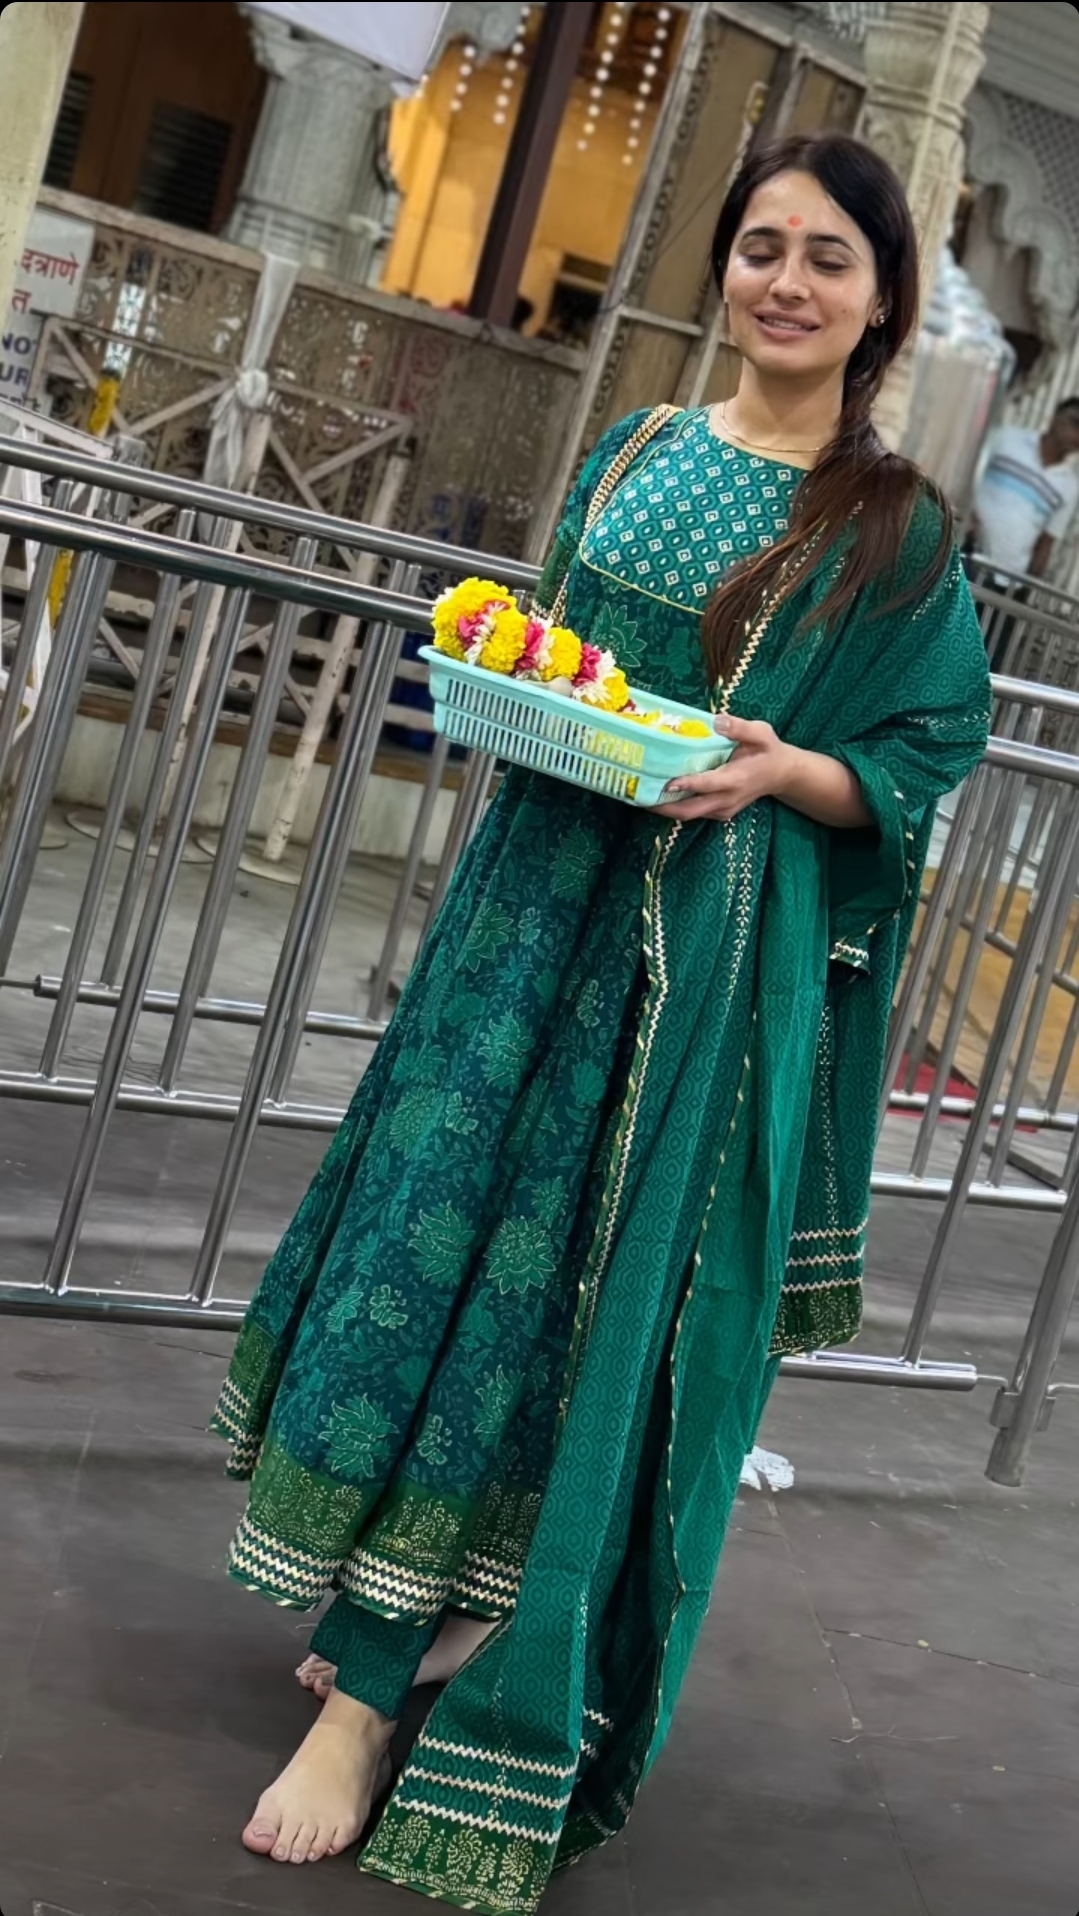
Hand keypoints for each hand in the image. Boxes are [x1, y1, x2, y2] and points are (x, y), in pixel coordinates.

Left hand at [653, 714, 791, 821]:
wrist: (782, 775)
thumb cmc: (769, 751)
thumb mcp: (762, 733)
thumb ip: (740, 728)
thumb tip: (716, 721)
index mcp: (736, 779)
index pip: (708, 784)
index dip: (688, 784)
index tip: (667, 783)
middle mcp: (727, 799)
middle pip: (691, 810)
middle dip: (664, 807)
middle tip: (638, 796)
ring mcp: (722, 809)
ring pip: (689, 815)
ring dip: (665, 809)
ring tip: (640, 797)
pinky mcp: (719, 812)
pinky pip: (694, 813)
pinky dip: (676, 807)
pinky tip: (659, 796)